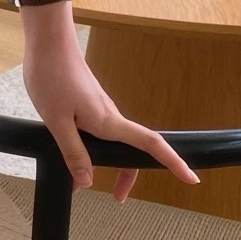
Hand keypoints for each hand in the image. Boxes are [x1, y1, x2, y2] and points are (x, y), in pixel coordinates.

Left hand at [21, 20, 199, 201]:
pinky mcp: (90, 103)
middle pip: (133, 149)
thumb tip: (87, 183)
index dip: (173, 161)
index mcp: (109, 121)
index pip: (150, 144)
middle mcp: (111, 115)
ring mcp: (101, 108)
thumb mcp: (57, 121)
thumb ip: (73, 152)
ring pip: (115, 141)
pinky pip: (102, 130)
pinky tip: (75, 151)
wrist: (48, 42)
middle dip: (129, 175)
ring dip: (111, 162)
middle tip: (118, 197)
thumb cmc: (52, 77)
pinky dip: (96, 148)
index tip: (192, 178)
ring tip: (85, 180)